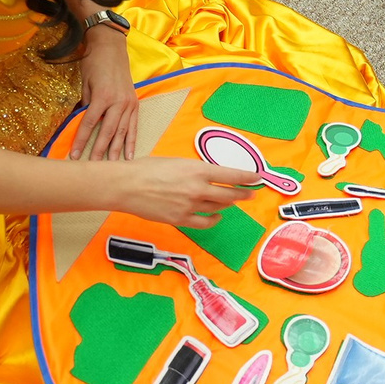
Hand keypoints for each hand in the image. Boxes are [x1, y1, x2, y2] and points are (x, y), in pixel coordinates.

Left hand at [70, 26, 139, 160]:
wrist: (111, 47)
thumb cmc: (94, 63)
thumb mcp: (84, 83)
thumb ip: (85, 104)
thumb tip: (82, 123)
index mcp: (102, 96)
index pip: (90, 124)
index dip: (81, 141)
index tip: (74, 155)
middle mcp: (118, 102)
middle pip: (107, 132)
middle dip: (99, 151)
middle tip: (93, 167)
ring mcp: (129, 103)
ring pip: (122, 132)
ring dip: (117, 150)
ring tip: (112, 167)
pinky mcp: (135, 103)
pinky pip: (134, 126)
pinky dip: (132, 141)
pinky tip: (130, 155)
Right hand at [114, 159, 250, 226]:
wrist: (127, 186)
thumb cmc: (147, 168)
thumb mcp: (176, 162)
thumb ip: (194, 170)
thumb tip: (205, 176)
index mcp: (197, 169)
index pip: (232, 175)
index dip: (247, 177)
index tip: (257, 178)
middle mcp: (198, 188)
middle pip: (229, 194)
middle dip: (243, 194)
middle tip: (251, 193)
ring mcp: (190, 206)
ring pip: (218, 207)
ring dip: (228, 204)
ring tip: (234, 202)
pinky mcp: (181, 219)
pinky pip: (205, 222)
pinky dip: (214, 219)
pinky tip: (217, 216)